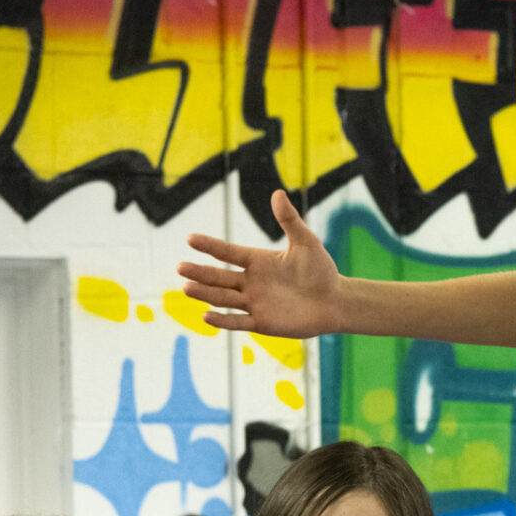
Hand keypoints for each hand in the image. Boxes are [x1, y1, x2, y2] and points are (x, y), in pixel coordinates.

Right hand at [178, 190, 344, 336]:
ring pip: (223, 298)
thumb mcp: (305, 242)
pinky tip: (206, 316)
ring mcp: (254, 303)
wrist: (335, 301)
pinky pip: (238, 321)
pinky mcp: (262, 322)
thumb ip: (289, 220)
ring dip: (205, 294)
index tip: (191, 239)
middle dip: (200, 272)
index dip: (210, 246)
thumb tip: (277, 193)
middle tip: (180, 267)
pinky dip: (222, 320)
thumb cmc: (321, 270)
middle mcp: (251, 282)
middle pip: (219, 277)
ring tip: (186, 288)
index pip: (228, 253)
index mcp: (258, 261)